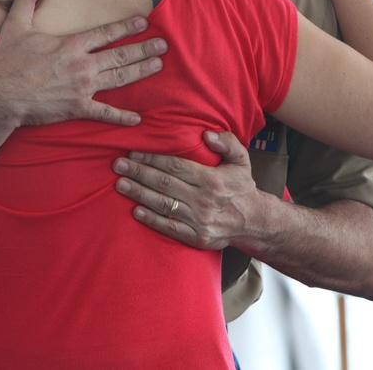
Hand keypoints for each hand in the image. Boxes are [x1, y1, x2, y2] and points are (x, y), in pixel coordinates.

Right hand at [0, 0, 167, 126]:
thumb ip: (26, 2)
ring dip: (140, 71)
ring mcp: (83, 88)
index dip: (126, 27)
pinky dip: (122, 117)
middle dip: (143, 49)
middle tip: (163, 46)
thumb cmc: (8, 63)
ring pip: (119, 78)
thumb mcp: (15, 27)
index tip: (143, 23)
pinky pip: (104, 113)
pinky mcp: (78, 108)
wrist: (0, 96)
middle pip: (120, 55)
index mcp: (71, 45)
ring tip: (157, 66)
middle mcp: (82, 65)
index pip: (106, 33)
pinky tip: (138, 118)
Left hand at [112, 131, 261, 249]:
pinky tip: (136, 211)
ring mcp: (200, 220)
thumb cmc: (242, 187)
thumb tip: (206, 134)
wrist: (254, 222)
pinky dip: (151, 220)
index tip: (134, 152)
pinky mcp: (197, 238)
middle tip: (118, 165)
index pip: (176, 166)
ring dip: (139, 194)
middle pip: (165, 183)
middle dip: (139, 173)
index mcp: (213, 179)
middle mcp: (204, 200)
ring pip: (163, 204)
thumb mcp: (242, 159)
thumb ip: (227, 142)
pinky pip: (170, 228)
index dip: (152, 159)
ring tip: (120, 184)